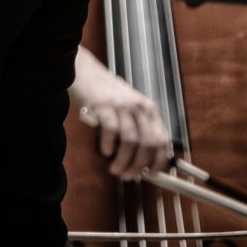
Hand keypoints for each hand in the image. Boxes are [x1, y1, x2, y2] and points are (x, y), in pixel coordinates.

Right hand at [71, 54, 172, 176]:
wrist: (84, 70)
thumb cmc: (105, 91)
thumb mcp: (128, 105)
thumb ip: (137, 125)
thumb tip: (142, 157)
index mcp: (149, 109)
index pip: (162, 140)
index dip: (159, 161)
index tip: (151, 175)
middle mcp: (139, 107)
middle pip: (148, 143)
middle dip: (139, 165)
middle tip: (128, 176)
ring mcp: (121, 105)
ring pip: (131, 141)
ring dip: (124, 160)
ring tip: (115, 169)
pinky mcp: (104, 105)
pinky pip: (111, 131)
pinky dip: (109, 146)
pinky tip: (105, 151)